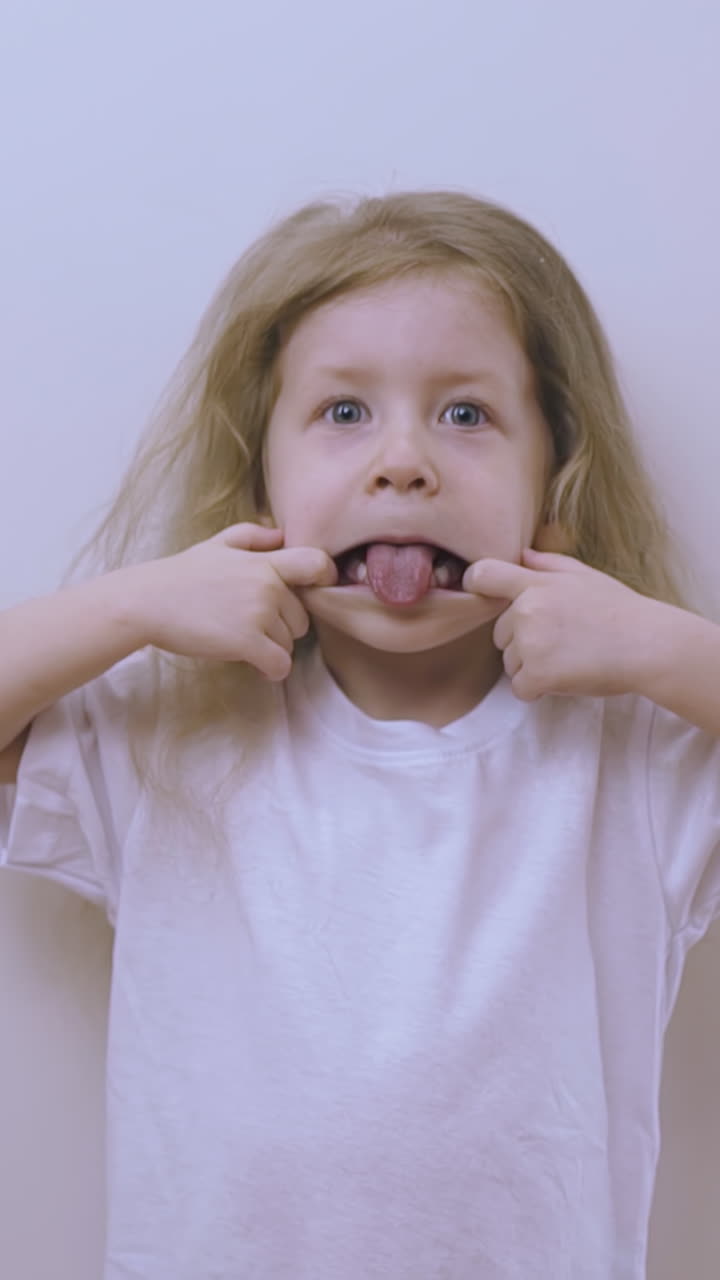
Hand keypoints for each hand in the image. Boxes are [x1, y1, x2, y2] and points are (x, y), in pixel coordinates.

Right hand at [126, 523, 336, 680]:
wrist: (147, 601)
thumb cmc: (181, 574)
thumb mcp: (217, 544)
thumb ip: (254, 536)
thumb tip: (282, 534)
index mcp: (265, 562)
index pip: (317, 564)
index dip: (325, 579)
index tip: (314, 592)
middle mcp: (268, 586)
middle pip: (302, 618)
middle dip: (283, 627)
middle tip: (251, 626)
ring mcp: (258, 614)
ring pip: (289, 644)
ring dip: (271, 648)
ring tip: (242, 640)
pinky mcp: (247, 642)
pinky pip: (280, 665)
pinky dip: (271, 670)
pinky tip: (255, 666)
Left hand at [462, 547, 658, 701]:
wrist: (648, 645)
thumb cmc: (620, 611)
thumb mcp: (585, 576)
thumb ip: (548, 565)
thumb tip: (521, 555)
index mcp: (536, 583)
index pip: (483, 575)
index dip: (475, 584)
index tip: (479, 592)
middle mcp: (526, 610)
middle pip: (500, 633)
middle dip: (523, 642)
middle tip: (563, 642)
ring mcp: (530, 643)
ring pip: (510, 663)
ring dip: (532, 667)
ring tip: (569, 659)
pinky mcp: (537, 674)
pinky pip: (520, 688)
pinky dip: (538, 690)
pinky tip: (566, 678)